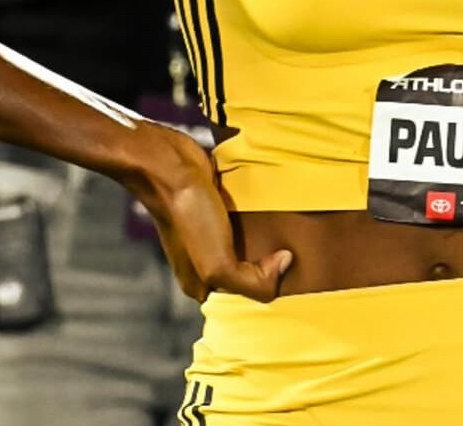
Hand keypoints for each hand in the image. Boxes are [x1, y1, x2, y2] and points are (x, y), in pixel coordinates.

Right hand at [132, 122, 290, 301]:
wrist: (172, 165)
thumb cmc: (188, 216)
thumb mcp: (218, 266)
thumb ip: (253, 281)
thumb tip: (284, 264)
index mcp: (199, 283)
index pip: (243, 296)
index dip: (266, 284)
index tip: (283, 269)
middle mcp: (204, 260)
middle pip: (248, 268)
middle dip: (269, 260)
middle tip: (290, 248)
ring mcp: (211, 232)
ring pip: (250, 241)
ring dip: (269, 234)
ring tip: (288, 227)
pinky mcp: (219, 206)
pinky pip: (248, 216)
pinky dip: (262, 212)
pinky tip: (275, 208)